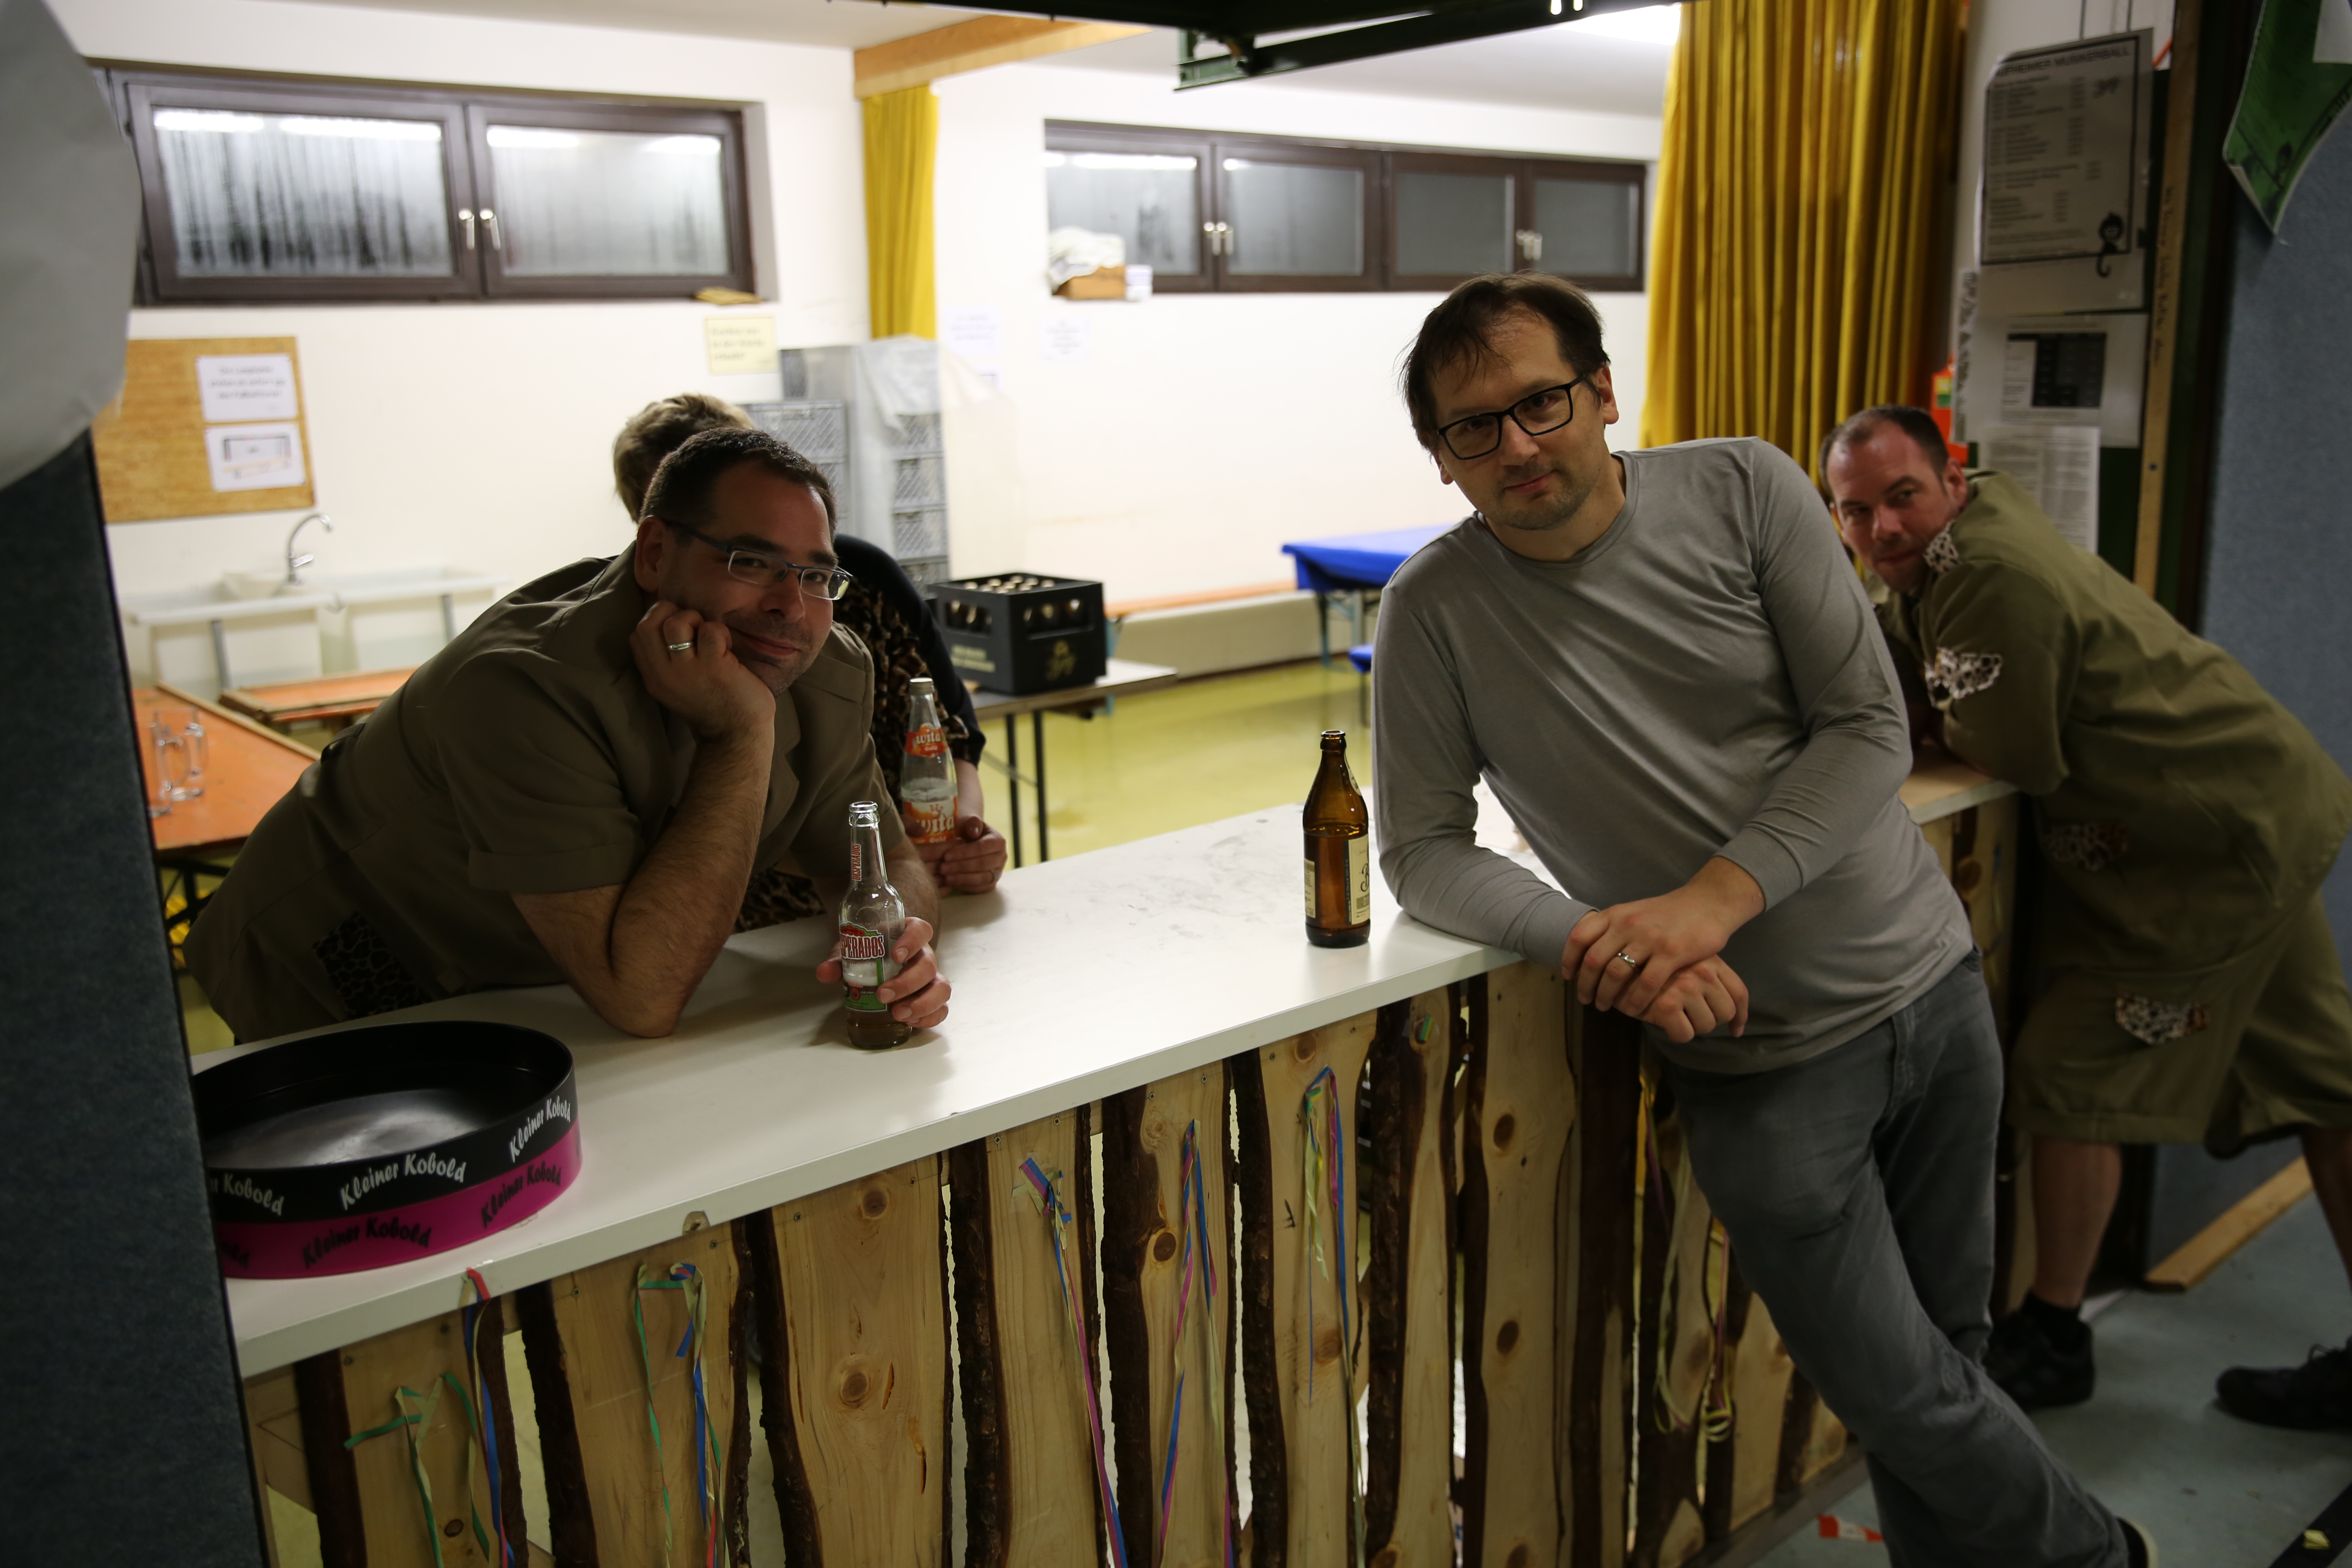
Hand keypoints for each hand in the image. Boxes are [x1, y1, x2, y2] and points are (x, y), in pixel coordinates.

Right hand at [630, 599, 773, 744]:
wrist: (737, 736)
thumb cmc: (713, 706)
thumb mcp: (677, 686)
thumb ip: (667, 660)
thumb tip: (671, 621)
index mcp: (654, 677)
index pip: (637, 634)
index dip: (657, 619)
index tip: (679, 629)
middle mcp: (664, 673)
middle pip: (647, 624)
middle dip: (672, 613)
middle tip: (693, 628)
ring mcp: (688, 670)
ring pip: (677, 623)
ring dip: (697, 620)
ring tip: (710, 639)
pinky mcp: (713, 667)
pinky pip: (711, 631)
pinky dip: (721, 633)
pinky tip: (728, 650)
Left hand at [815, 915, 950, 1027]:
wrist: (878, 966)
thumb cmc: (868, 955)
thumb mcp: (852, 953)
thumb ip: (839, 961)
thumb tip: (823, 973)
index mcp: (906, 936)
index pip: (920, 930)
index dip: (912, 941)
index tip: (897, 955)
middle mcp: (923, 956)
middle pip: (928, 964)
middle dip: (907, 982)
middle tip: (883, 995)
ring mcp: (931, 978)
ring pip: (941, 988)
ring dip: (923, 1003)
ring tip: (899, 1015)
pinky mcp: (932, 998)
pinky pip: (942, 1008)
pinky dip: (930, 1017)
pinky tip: (911, 1023)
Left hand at [932, 815, 1006, 893]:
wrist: (970, 841)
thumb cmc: (967, 831)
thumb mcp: (969, 822)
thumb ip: (972, 823)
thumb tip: (973, 832)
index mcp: (998, 841)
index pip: (982, 848)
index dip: (964, 853)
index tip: (946, 855)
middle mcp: (1002, 857)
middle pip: (983, 865)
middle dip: (961, 867)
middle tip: (942, 868)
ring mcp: (998, 871)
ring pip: (984, 879)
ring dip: (963, 879)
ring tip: (946, 878)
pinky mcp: (992, 882)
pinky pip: (982, 889)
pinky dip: (967, 887)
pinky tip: (953, 884)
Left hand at [1562, 858, 1764, 1019]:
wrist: (1707, 903)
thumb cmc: (1669, 912)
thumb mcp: (1634, 912)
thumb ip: (1613, 928)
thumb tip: (1587, 951)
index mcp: (1616, 914)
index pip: (1580, 937)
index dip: (1569, 959)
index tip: (1568, 976)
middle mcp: (1628, 924)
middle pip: (1594, 961)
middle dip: (1586, 985)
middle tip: (1586, 1000)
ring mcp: (1650, 938)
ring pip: (1616, 974)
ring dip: (1606, 996)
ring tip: (1605, 1006)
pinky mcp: (1672, 953)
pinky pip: (1645, 984)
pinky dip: (1635, 1001)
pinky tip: (1632, 1010)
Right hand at [1639, 956, 1749, 1042]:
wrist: (1615, 961)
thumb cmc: (1651, 966)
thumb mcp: (1687, 964)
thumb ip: (1710, 980)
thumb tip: (1736, 1025)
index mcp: (1709, 961)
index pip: (1739, 993)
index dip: (1740, 1016)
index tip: (1735, 1029)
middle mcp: (1702, 971)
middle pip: (1726, 1012)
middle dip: (1709, 1019)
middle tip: (1688, 1015)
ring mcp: (1685, 987)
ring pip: (1707, 1025)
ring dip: (1691, 1026)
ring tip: (1673, 1014)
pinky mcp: (1667, 1004)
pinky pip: (1685, 1034)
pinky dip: (1675, 1033)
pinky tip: (1663, 1022)